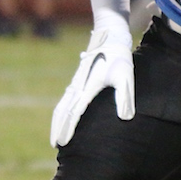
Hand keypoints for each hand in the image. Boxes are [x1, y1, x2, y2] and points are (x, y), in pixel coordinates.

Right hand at [50, 0, 133, 146]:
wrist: (109, 35)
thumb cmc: (118, 56)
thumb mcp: (125, 75)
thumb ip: (124, 97)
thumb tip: (125, 118)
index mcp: (87, 88)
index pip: (74, 112)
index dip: (68, 128)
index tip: (63, 142)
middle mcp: (78, 86)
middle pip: (63, 110)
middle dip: (58, 127)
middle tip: (55, 144)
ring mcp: (76, 82)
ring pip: (62, 104)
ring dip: (58, 120)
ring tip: (57, 134)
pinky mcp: (79, 79)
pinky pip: (66, 99)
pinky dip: (62, 110)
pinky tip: (65, 115)